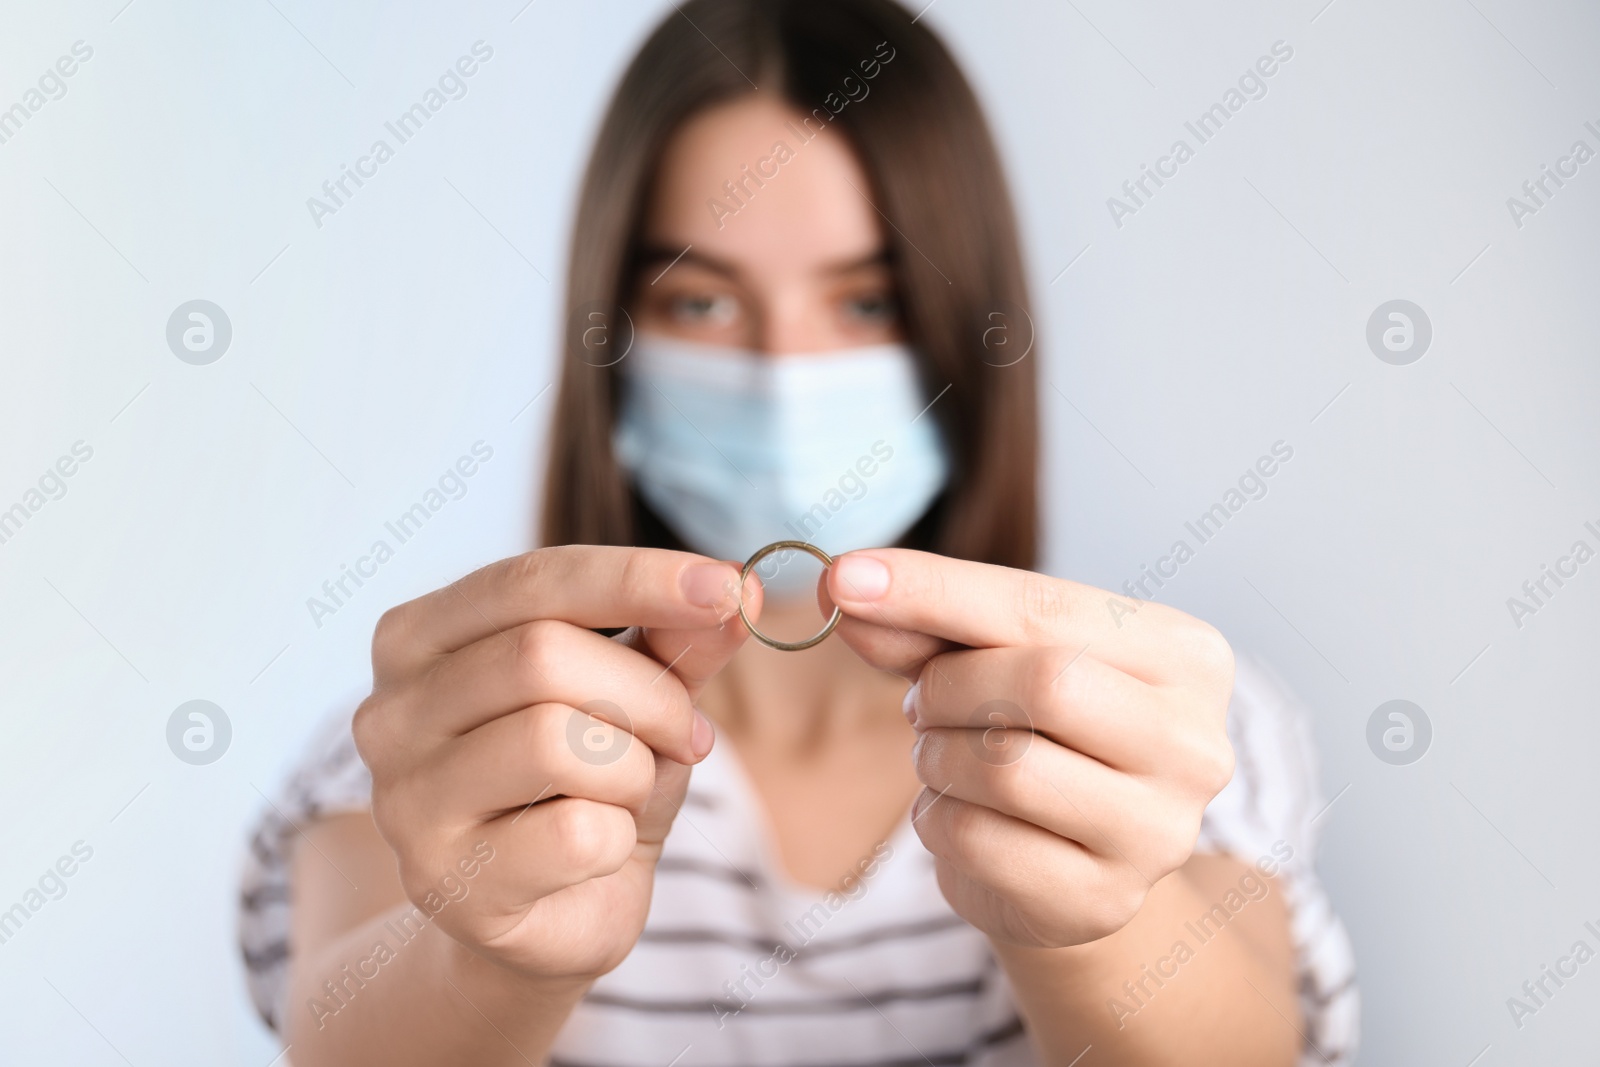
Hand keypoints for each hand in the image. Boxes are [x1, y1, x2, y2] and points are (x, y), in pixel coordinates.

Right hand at [353, 546, 753, 982]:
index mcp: (418, 637)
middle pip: (541, 655)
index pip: (531, 580)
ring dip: (634, 769)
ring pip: (555, 741)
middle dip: (649, 694)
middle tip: (692, 734)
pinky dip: (619, 838)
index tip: (727, 585)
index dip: (635, 578)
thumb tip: (737, 593)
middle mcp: (388, 711)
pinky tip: (600, 851)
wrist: (550, 918)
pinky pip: (573, 835)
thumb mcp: (634, 700)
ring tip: (633, 793)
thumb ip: (673, 641)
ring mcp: (404, 801)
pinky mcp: (443, 882)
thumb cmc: (585, 787)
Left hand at [824, 549, 1234, 947]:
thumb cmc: (1038, 734)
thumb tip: (847, 588)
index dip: (935, 590)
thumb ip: (928, 624)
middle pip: (1042, 684)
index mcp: (1185, 656)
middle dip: (949, 687)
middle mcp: (1194, 743)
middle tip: (923, 702)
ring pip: (1007, 766)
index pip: (1044, 605)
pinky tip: (956, 812)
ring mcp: (1158, 831)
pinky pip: (979, 840)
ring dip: (937, 755)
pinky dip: (938, 818)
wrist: (1075, 863)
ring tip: (943, 756)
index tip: (845, 577)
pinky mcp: (1104, 900)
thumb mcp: (990, 659)